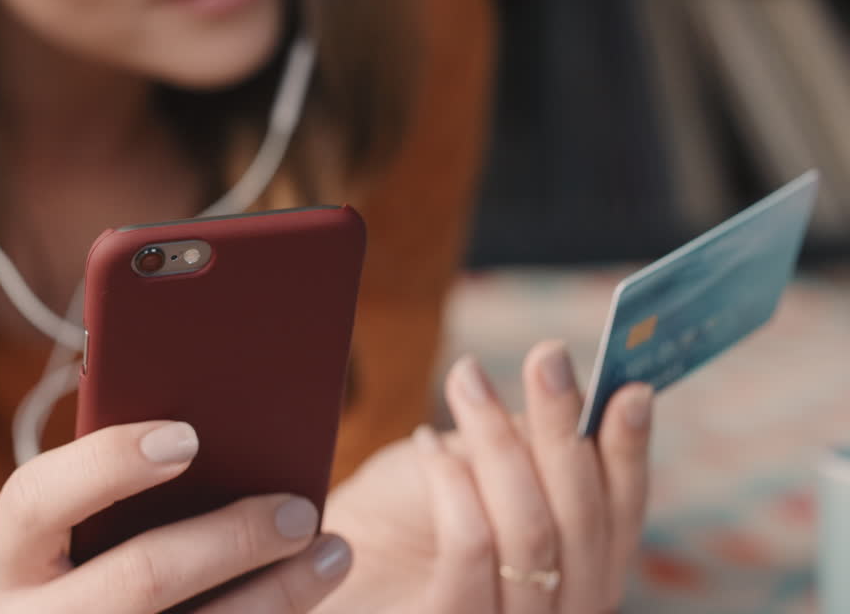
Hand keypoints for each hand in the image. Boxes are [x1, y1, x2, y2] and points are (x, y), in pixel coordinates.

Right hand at [0, 421, 352, 612]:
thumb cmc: (87, 553)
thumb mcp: (76, 522)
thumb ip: (114, 476)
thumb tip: (202, 420)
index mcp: (5, 555)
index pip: (38, 498)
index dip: (110, 462)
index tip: (188, 437)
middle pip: (138, 580)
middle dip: (228, 541)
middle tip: (297, 509)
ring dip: (277, 593)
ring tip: (331, 551)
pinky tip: (312, 587)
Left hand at [317, 341, 653, 612]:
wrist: (314, 555)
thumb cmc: (399, 513)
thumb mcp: (472, 470)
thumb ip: (528, 451)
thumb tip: (574, 396)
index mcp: (577, 573)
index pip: (619, 515)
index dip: (629, 452)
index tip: (628, 388)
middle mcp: (557, 612)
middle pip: (581, 520)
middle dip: (566, 428)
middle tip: (546, 356)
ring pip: (531, 530)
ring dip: (500, 439)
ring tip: (467, 378)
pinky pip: (471, 550)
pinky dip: (454, 485)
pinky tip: (426, 443)